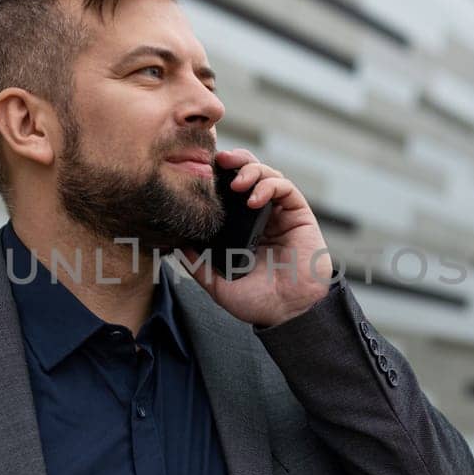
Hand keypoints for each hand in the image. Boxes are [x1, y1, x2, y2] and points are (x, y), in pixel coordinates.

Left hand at [179, 149, 333, 327]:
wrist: (287, 313)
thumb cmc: (257, 301)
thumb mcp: (217, 282)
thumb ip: (198, 263)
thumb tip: (175, 244)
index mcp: (242, 227)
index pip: (230, 191)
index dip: (219, 176)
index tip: (201, 171)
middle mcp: (261, 215)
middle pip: (249, 174)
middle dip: (235, 162)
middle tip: (219, 161)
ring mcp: (280, 213)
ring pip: (268, 174)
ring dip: (251, 171)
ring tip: (236, 183)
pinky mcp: (298, 214)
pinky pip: (285, 188)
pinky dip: (269, 186)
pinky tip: (254, 198)